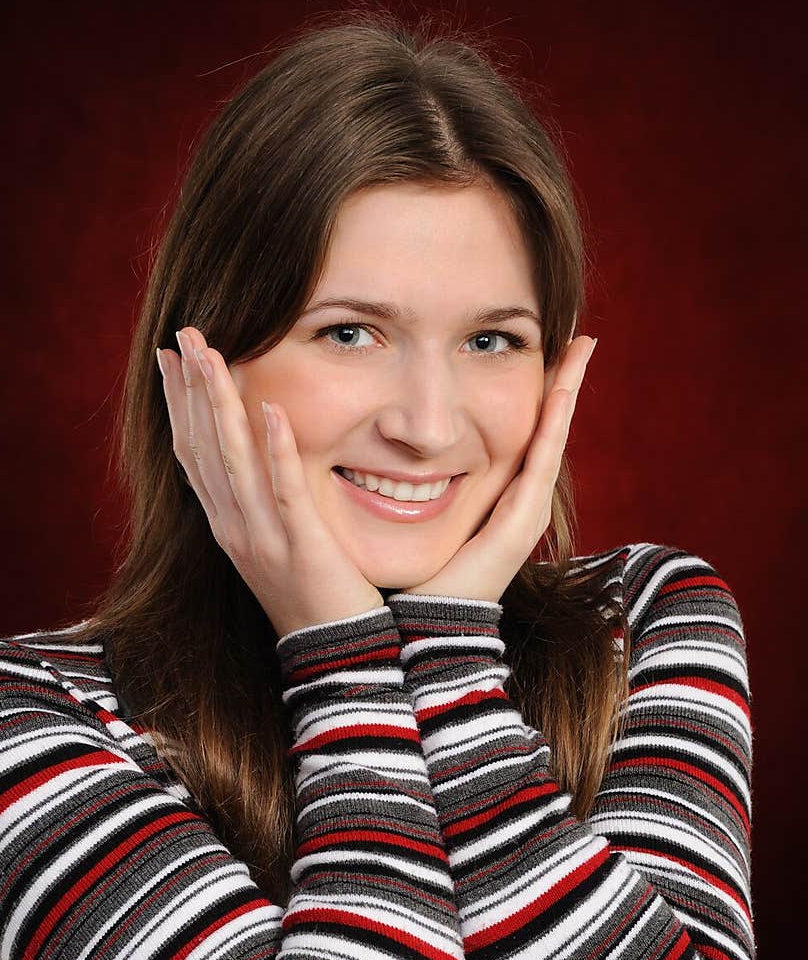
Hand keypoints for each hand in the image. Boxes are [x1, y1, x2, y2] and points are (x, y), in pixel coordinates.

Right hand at [158, 326, 384, 640]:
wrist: (337, 662)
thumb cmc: (318, 602)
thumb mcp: (280, 548)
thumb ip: (269, 505)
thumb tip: (265, 464)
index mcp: (229, 527)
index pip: (194, 455)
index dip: (181, 406)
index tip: (172, 359)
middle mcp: (235, 530)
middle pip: (203, 448)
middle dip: (192, 389)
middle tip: (183, 334)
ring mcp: (263, 540)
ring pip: (233, 461)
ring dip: (221, 403)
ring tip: (213, 353)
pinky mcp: (301, 548)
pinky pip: (285, 492)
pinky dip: (275, 449)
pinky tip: (272, 409)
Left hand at [396, 335, 597, 602]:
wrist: (426, 623)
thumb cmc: (414, 573)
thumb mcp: (406, 511)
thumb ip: (404, 481)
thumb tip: (376, 443)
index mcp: (497, 495)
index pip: (523, 432)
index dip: (537, 393)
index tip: (543, 348)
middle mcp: (520, 498)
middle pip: (548, 427)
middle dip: (564, 381)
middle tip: (581, 335)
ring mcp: (526, 507)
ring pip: (553, 434)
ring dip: (567, 389)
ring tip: (582, 347)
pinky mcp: (523, 519)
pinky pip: (543, 457)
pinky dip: (555, 420)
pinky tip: (563, 386)